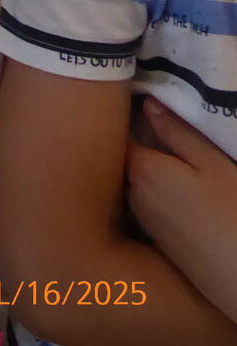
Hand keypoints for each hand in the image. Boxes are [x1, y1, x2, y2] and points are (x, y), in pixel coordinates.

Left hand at [127, 96, 236, 320]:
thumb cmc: (233, 212)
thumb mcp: (213, 165)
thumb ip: (179, 134)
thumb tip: (148, 104)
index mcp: (141, 170)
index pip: (120, 136)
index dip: (125, 119)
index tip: (133, 103)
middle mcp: (131, 195)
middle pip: (125, 160)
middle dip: (134, 145)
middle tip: (154, 128)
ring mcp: (141, 221)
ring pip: (135, 184)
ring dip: (143, 172)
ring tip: (169, 160)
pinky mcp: (155, 241)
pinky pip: (146, 206)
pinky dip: (153, 195)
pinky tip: (176, 194)